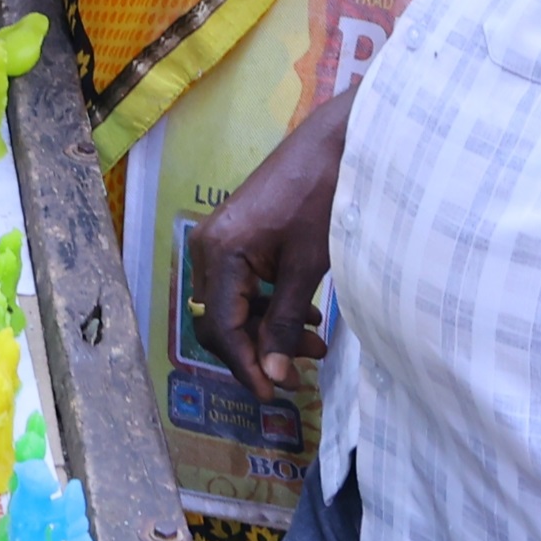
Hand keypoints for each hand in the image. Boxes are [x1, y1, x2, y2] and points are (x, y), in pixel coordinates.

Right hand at [189, 86, 349, 399]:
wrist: (334, 145)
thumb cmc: (322, 201)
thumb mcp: (308, 267)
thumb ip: (287, 323)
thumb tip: (275, 376)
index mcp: (218, 253)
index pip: (222, 328)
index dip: (247, 367)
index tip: (275, 396)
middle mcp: (206, 247)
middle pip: (221, 321)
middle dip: (259, 351)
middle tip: (303, 369)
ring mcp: (218, 240)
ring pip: (233, 306)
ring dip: (268, 330)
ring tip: (315, 344)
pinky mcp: (235, 236)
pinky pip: (242, 286)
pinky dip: (269, 307)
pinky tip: (305, 315)